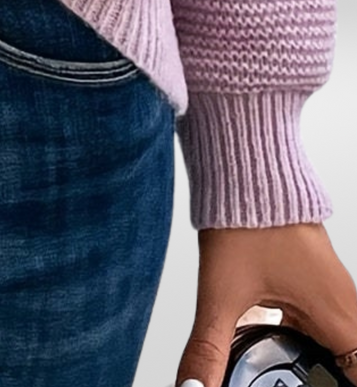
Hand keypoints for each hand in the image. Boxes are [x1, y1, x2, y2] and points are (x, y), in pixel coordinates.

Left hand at [175, 223, 356, 386]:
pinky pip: (327, 327)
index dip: (342, 382)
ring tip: (296, 376)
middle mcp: (343, 305)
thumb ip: (208, 349)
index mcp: (336, 315)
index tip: (314, 385)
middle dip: (331, 376)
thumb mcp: (220, 295)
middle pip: (352, 362)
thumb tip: (193, 386)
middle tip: (298, 381)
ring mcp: (332, 292)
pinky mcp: (315, 283)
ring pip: (342, 345)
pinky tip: (283, 352)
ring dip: (325, 366)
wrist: (244, 168)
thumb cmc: (244, 217)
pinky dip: (313, 347)